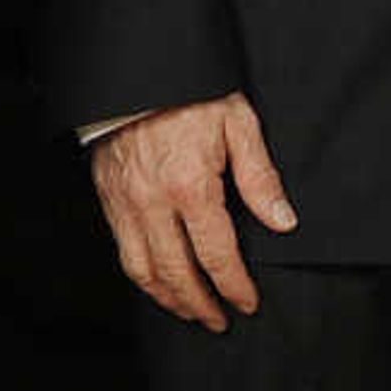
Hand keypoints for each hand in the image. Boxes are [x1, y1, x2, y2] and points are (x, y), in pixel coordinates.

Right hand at [91, 94, 297, 328]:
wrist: (138, 69)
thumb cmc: (191, 91)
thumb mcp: (238, 121)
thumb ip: (260, 177)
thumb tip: (283, 221)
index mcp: (190, 185)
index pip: (216, 254)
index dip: (234, 285)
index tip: (248, 303)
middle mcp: (152, 201)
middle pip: (176, 272)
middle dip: (201, 304)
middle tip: (220, 321)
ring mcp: (125, 202)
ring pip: (142, 270)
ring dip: (168, 299)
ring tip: (190, 312)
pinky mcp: (108, 198)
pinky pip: (123, 251)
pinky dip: (142, 276)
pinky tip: (158, 283)